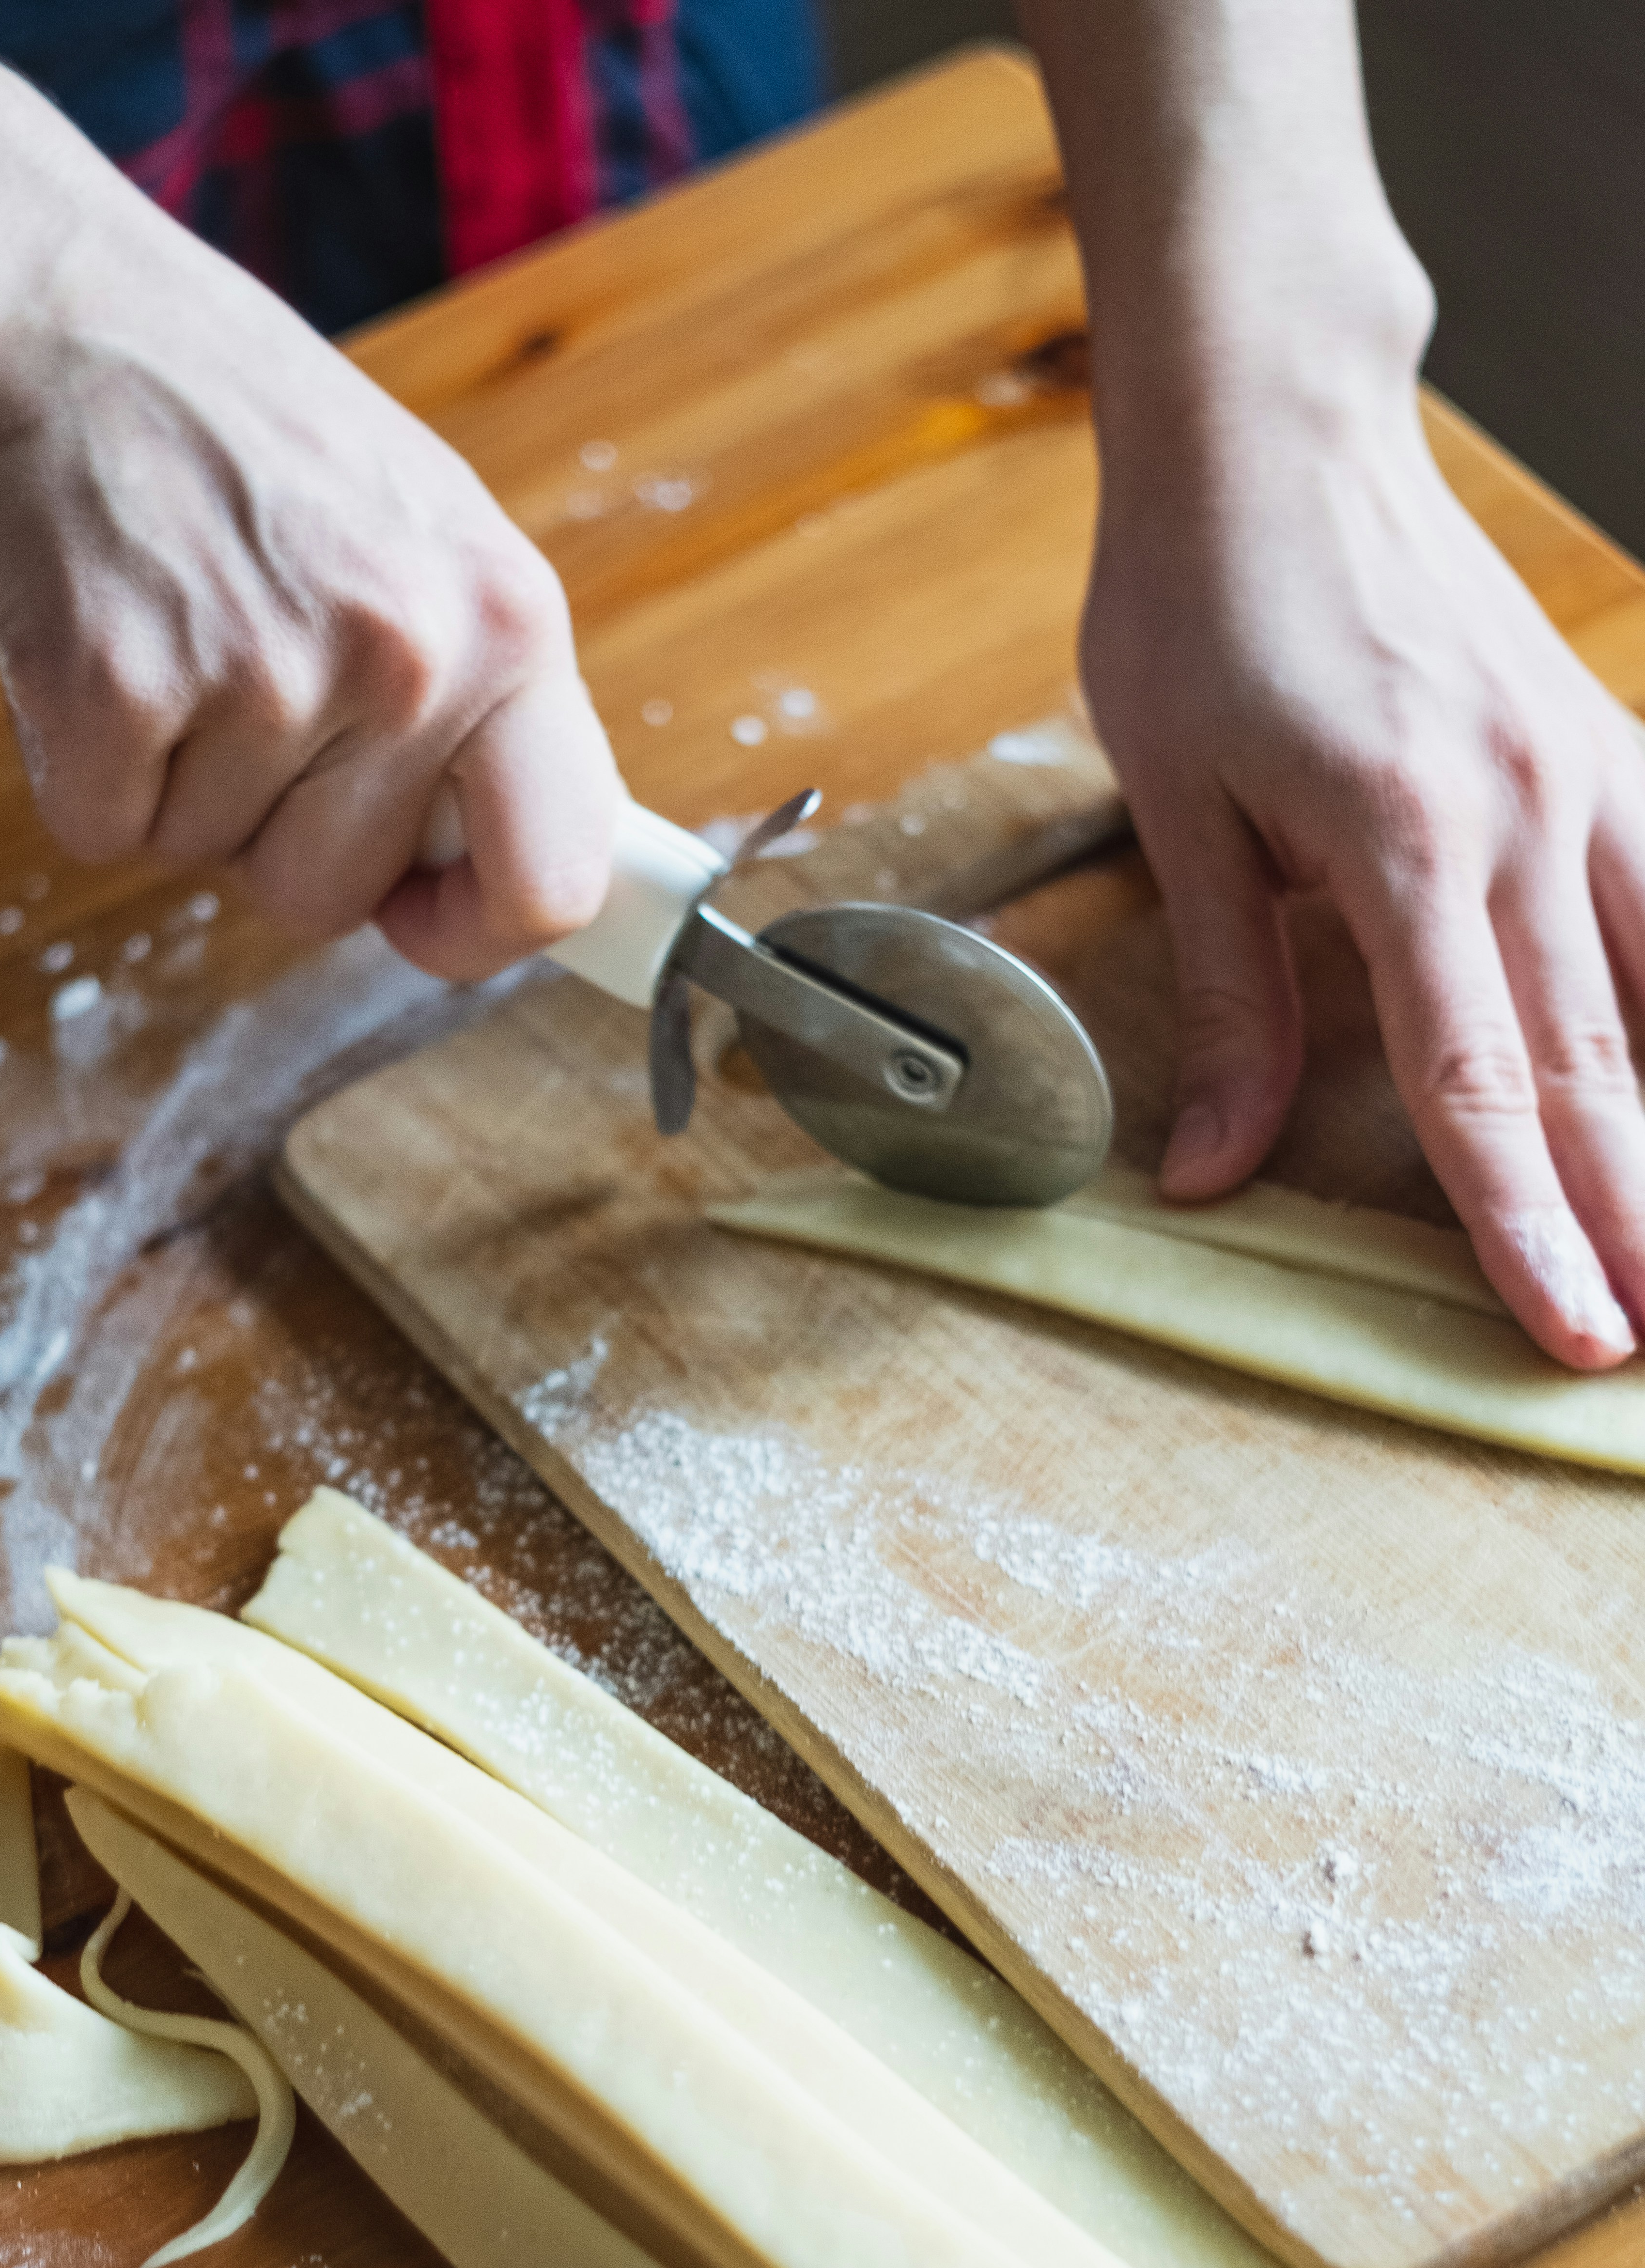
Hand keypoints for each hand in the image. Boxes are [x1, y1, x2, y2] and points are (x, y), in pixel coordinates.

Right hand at [0, 193, 616, 980]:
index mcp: (511, 620)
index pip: (557, 874)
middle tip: (240, 683)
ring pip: (213, 862)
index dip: (480, 932)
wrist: (56, 308)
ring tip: (173, 630)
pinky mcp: (116, 689)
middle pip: (337, 896)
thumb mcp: (428, 539)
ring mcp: (262, 673)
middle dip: (274, 832)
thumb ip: (476, 702)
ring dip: (176, 782)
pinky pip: (104, 831)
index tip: (420, 913)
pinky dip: (82, 765)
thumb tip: (491, 865)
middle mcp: (407, 655)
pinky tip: (97, 635)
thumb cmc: (245, 429)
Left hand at [1086, 371, 1644, 1367]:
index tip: (1571, 1329)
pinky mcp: (1596, 740)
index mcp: (1401, 840)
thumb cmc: (1200, 606)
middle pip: (1593, 1058)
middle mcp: (1519, 811)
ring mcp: (1577, 770)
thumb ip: (1228, 997)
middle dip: (1631, 1216)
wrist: (1272, 428)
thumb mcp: (1177, 807)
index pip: (1477, 1081)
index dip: (1525, 1224)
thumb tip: (1210, 1171)